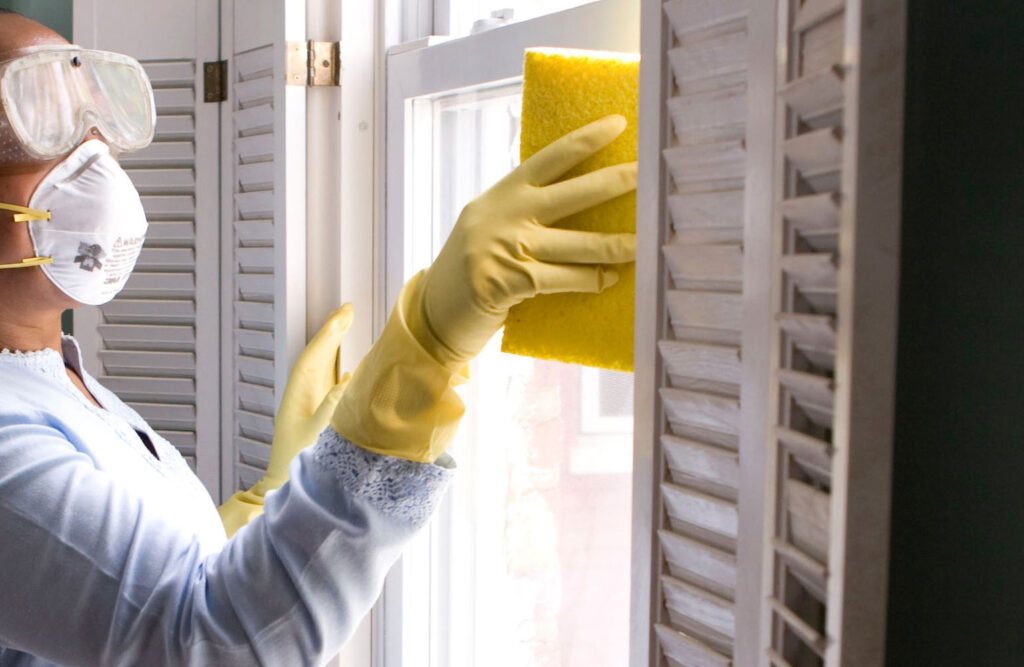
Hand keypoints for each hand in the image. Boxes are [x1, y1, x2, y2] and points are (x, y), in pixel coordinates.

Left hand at [258, 304, 353, 490]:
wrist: (284, 486)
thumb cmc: (297, 464)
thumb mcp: (316, 436)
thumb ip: (330, 409)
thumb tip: (347, 382)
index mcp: (297, 397)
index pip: (313, 357)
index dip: (329, 334)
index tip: (343, 315)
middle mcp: (301, 395)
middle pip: (317, 356)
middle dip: (332, 333)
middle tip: (348, 310)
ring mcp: (309, 404)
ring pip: (323, 368)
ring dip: (335, 347)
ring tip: (348, 326)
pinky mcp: (317, 416)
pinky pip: (329, 385)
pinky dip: (339, 371)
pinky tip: (349, 369)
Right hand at [329, 116, 636, 464]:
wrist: (433, 315)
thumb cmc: (471, 272)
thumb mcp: (489, 228)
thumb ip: (524, 213)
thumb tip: (581, 205)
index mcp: (501, 194)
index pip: (550, 158)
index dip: (585, 139)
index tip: (618, 125)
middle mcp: (504, 214)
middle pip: (575, 192)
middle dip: (617, 181)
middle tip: (651, 174)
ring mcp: (506, 246)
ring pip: (579, 243)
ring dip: (618, 245)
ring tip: (647, 242)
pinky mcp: (509, 281)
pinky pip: (566, 278)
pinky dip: (592, 280)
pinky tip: (609, 279)